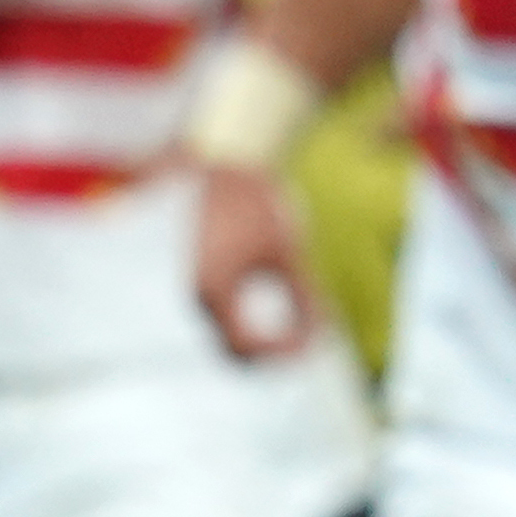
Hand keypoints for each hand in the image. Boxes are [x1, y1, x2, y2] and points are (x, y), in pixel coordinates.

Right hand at [191, 157, 321, 358]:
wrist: (225, 162)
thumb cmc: (257, 203)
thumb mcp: (289, 254)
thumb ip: (305, 299)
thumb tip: (321, 337)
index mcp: (215, 291)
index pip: (246, 348)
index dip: (281, 354)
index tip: (311, 346)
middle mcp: (197, 294)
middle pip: (233, 348)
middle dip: (271, 353)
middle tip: (308, 345)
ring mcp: (195, 286)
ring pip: (227, 333)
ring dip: (261, 339)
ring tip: (299, 331)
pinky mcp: (201, 275)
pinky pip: (224, 315)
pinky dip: (250, 323)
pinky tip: (278, 314)